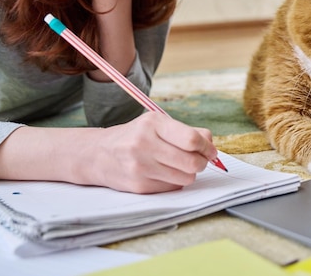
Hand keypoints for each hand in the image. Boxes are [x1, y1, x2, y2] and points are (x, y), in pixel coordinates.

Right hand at [94, 112, 217, 192]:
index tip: (211, 151)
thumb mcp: (157, 124)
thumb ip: (186, 131)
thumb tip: (211, 143)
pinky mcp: (139, 186)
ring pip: (186, 178)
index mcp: (152, 124)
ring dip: (189, 173)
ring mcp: (140, 167)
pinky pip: (173, 187)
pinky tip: (164, 172)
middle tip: (200, 160)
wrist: (99, 154)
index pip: (191, 139)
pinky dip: (175, 181)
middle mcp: (144, 144)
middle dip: (202, 162)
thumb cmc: (135, 136)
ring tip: (180, 165)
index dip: (207, 147)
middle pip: (192, 162)